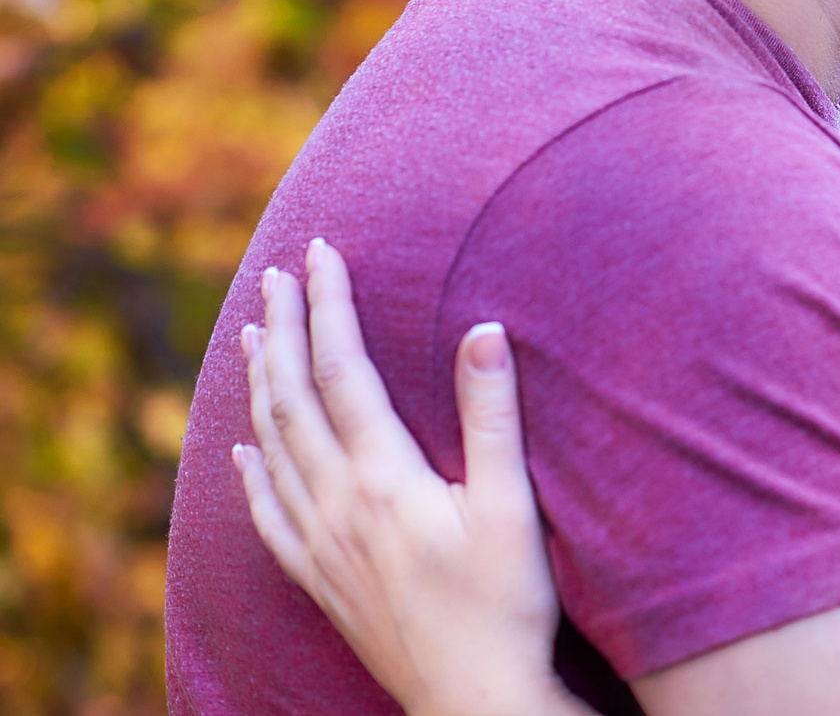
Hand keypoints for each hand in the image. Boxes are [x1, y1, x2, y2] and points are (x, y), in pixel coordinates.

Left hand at [236, 237, 577, 715]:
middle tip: (276, 275)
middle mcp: (339, 505)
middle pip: (296, 402)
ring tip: (256, 337)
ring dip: (262, 387)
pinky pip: (268, 516)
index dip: (329, 308)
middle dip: (286, 331)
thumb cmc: (505, 603)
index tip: (321, 253)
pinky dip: (250, 475)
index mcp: (384, 478)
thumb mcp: (511, 504)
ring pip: (273, 450)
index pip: (343, 372)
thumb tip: (483, 330)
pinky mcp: (323, 580)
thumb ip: (492, 415)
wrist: (473, 698)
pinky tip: (243, 452)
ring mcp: (323, 546)